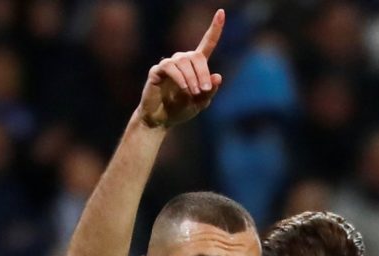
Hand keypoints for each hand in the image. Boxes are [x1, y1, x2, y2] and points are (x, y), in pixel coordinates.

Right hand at [138, 9, 223, 127]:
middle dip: (203, 73)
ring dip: (192, 78)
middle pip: (196, 56)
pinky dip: (179, 78)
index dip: (215, 28)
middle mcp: (182, 60)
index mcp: (196, 66)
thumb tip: (218, 76)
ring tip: (193, 93)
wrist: (160, 120)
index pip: (207, 43)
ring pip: (184, 62)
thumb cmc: (181, 109)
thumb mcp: (200, 103)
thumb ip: (209, 92)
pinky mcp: (157, 71)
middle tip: (203, 90)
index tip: (221, 12)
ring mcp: (169, 64)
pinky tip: (184, 89)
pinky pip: (170, 67)